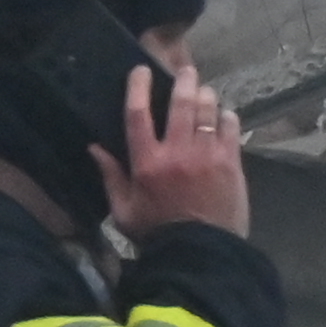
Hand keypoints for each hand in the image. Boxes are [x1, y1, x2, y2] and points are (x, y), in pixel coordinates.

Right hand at [99, 60, 249, 236]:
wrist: (199, 255)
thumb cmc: (157, 234)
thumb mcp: (124, 211)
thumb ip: (111, 177)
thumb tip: (94, 148)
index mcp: (147, 163)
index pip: (138, 114)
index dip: (138, 87)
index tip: (141, 71)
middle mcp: (177, 151)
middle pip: (180, 103)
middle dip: (183, 81)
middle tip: (186, 71)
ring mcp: (207, 155)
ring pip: (208, 110)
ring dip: (206, 95)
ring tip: (204, 92)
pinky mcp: (231, 162)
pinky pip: (231, 127)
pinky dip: (227, 117)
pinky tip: (224, 117)